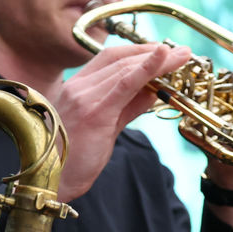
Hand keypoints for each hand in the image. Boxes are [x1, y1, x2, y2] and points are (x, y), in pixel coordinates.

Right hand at [52, 41, 190, 203]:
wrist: (50, 181)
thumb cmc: (73, 159)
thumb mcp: (105, 127)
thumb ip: (128, 106)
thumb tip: (154, 89)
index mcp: (76, 88)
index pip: (110, 58)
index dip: (139, 50)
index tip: (164, 51)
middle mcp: (77, 87)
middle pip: (120, 60)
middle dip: (154, 53)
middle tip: (183, 52)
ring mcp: (83, 98)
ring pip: (125, 69)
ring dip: (158, 60)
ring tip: (183, 57)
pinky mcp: (94, 112)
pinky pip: (124, 84)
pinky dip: (146, 68)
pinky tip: (163, 57)